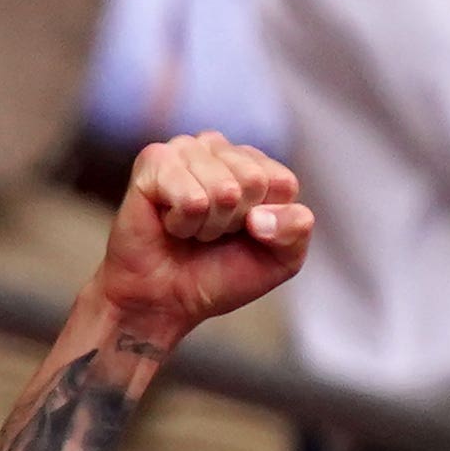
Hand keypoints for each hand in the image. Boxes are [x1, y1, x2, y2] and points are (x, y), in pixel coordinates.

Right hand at [91, 134, 307, 351]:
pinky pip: (191, 198)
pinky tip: (168, 224)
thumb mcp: (280, 260)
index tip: (239, 235)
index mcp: (253, 163)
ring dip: (206, 226)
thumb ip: (296, 230)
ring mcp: (184, 150)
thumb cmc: (216, 276)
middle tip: (208, 235)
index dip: (264, 222)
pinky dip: (183, 223)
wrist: (163, 302)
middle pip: (253, 182)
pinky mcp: (154, 161)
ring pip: (223, 189)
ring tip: (188, 231)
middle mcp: (218, 148)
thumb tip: (260, 216)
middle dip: (232, 223)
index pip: (282, 183)